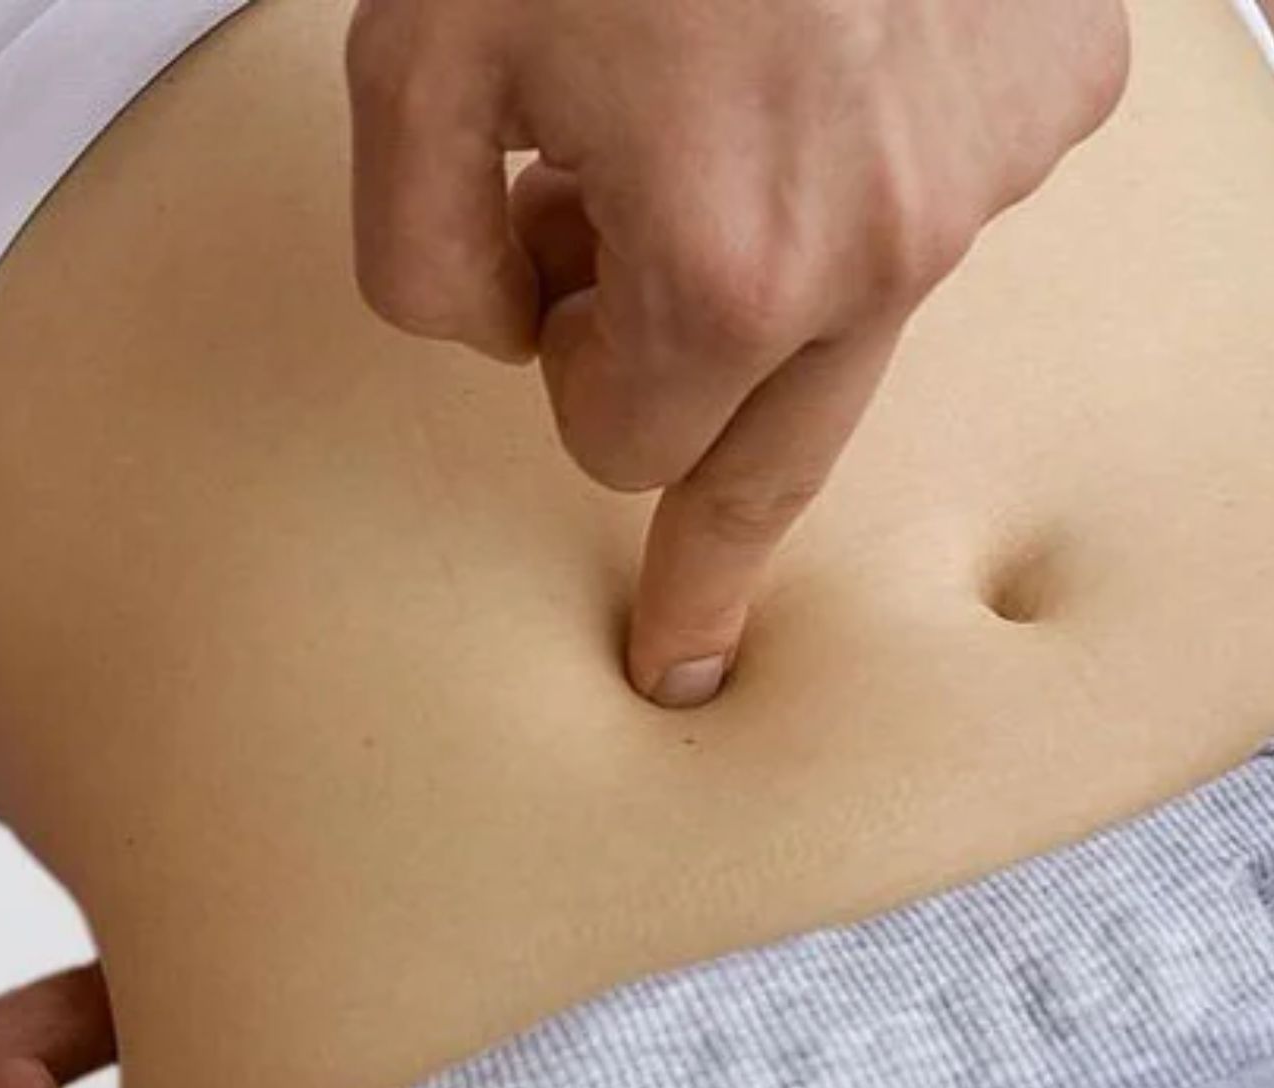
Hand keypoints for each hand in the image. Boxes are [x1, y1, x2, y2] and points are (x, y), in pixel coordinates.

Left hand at [346, 0, 1130, 703]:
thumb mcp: (414, 69)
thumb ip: (427, 261)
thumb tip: (511, 334)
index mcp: (728, 268)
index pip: (630, 442)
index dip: (567, 379)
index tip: (555, 309)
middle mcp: (892, 245)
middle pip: (779, 451)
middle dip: (708, 530)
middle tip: (686, 644)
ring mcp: (995, 162)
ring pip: (860, 305)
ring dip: (773, 266)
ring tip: (707, 111)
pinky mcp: (1058, 81)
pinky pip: (942, 183)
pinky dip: (865, 157)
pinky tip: (809, 53)